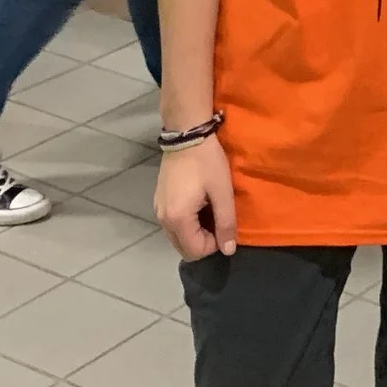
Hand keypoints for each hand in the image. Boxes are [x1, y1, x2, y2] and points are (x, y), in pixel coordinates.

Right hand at [156, 135, 237, 257]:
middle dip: (204, 241)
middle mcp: (163, 219)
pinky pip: (173, 224)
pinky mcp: (158, 201)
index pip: (195, 251)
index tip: (224, 223)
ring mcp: (158, 210)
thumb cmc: (207, 162)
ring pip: (178, 237)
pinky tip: (198, 204)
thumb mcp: (222, 192)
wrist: (187, 134)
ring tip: (209, 210)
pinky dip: (186, 223)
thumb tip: (228, 250)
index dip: (214, 244)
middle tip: (217, 218)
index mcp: (177, 219)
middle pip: (184, 248)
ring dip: (195, 232)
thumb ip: (226, 223)